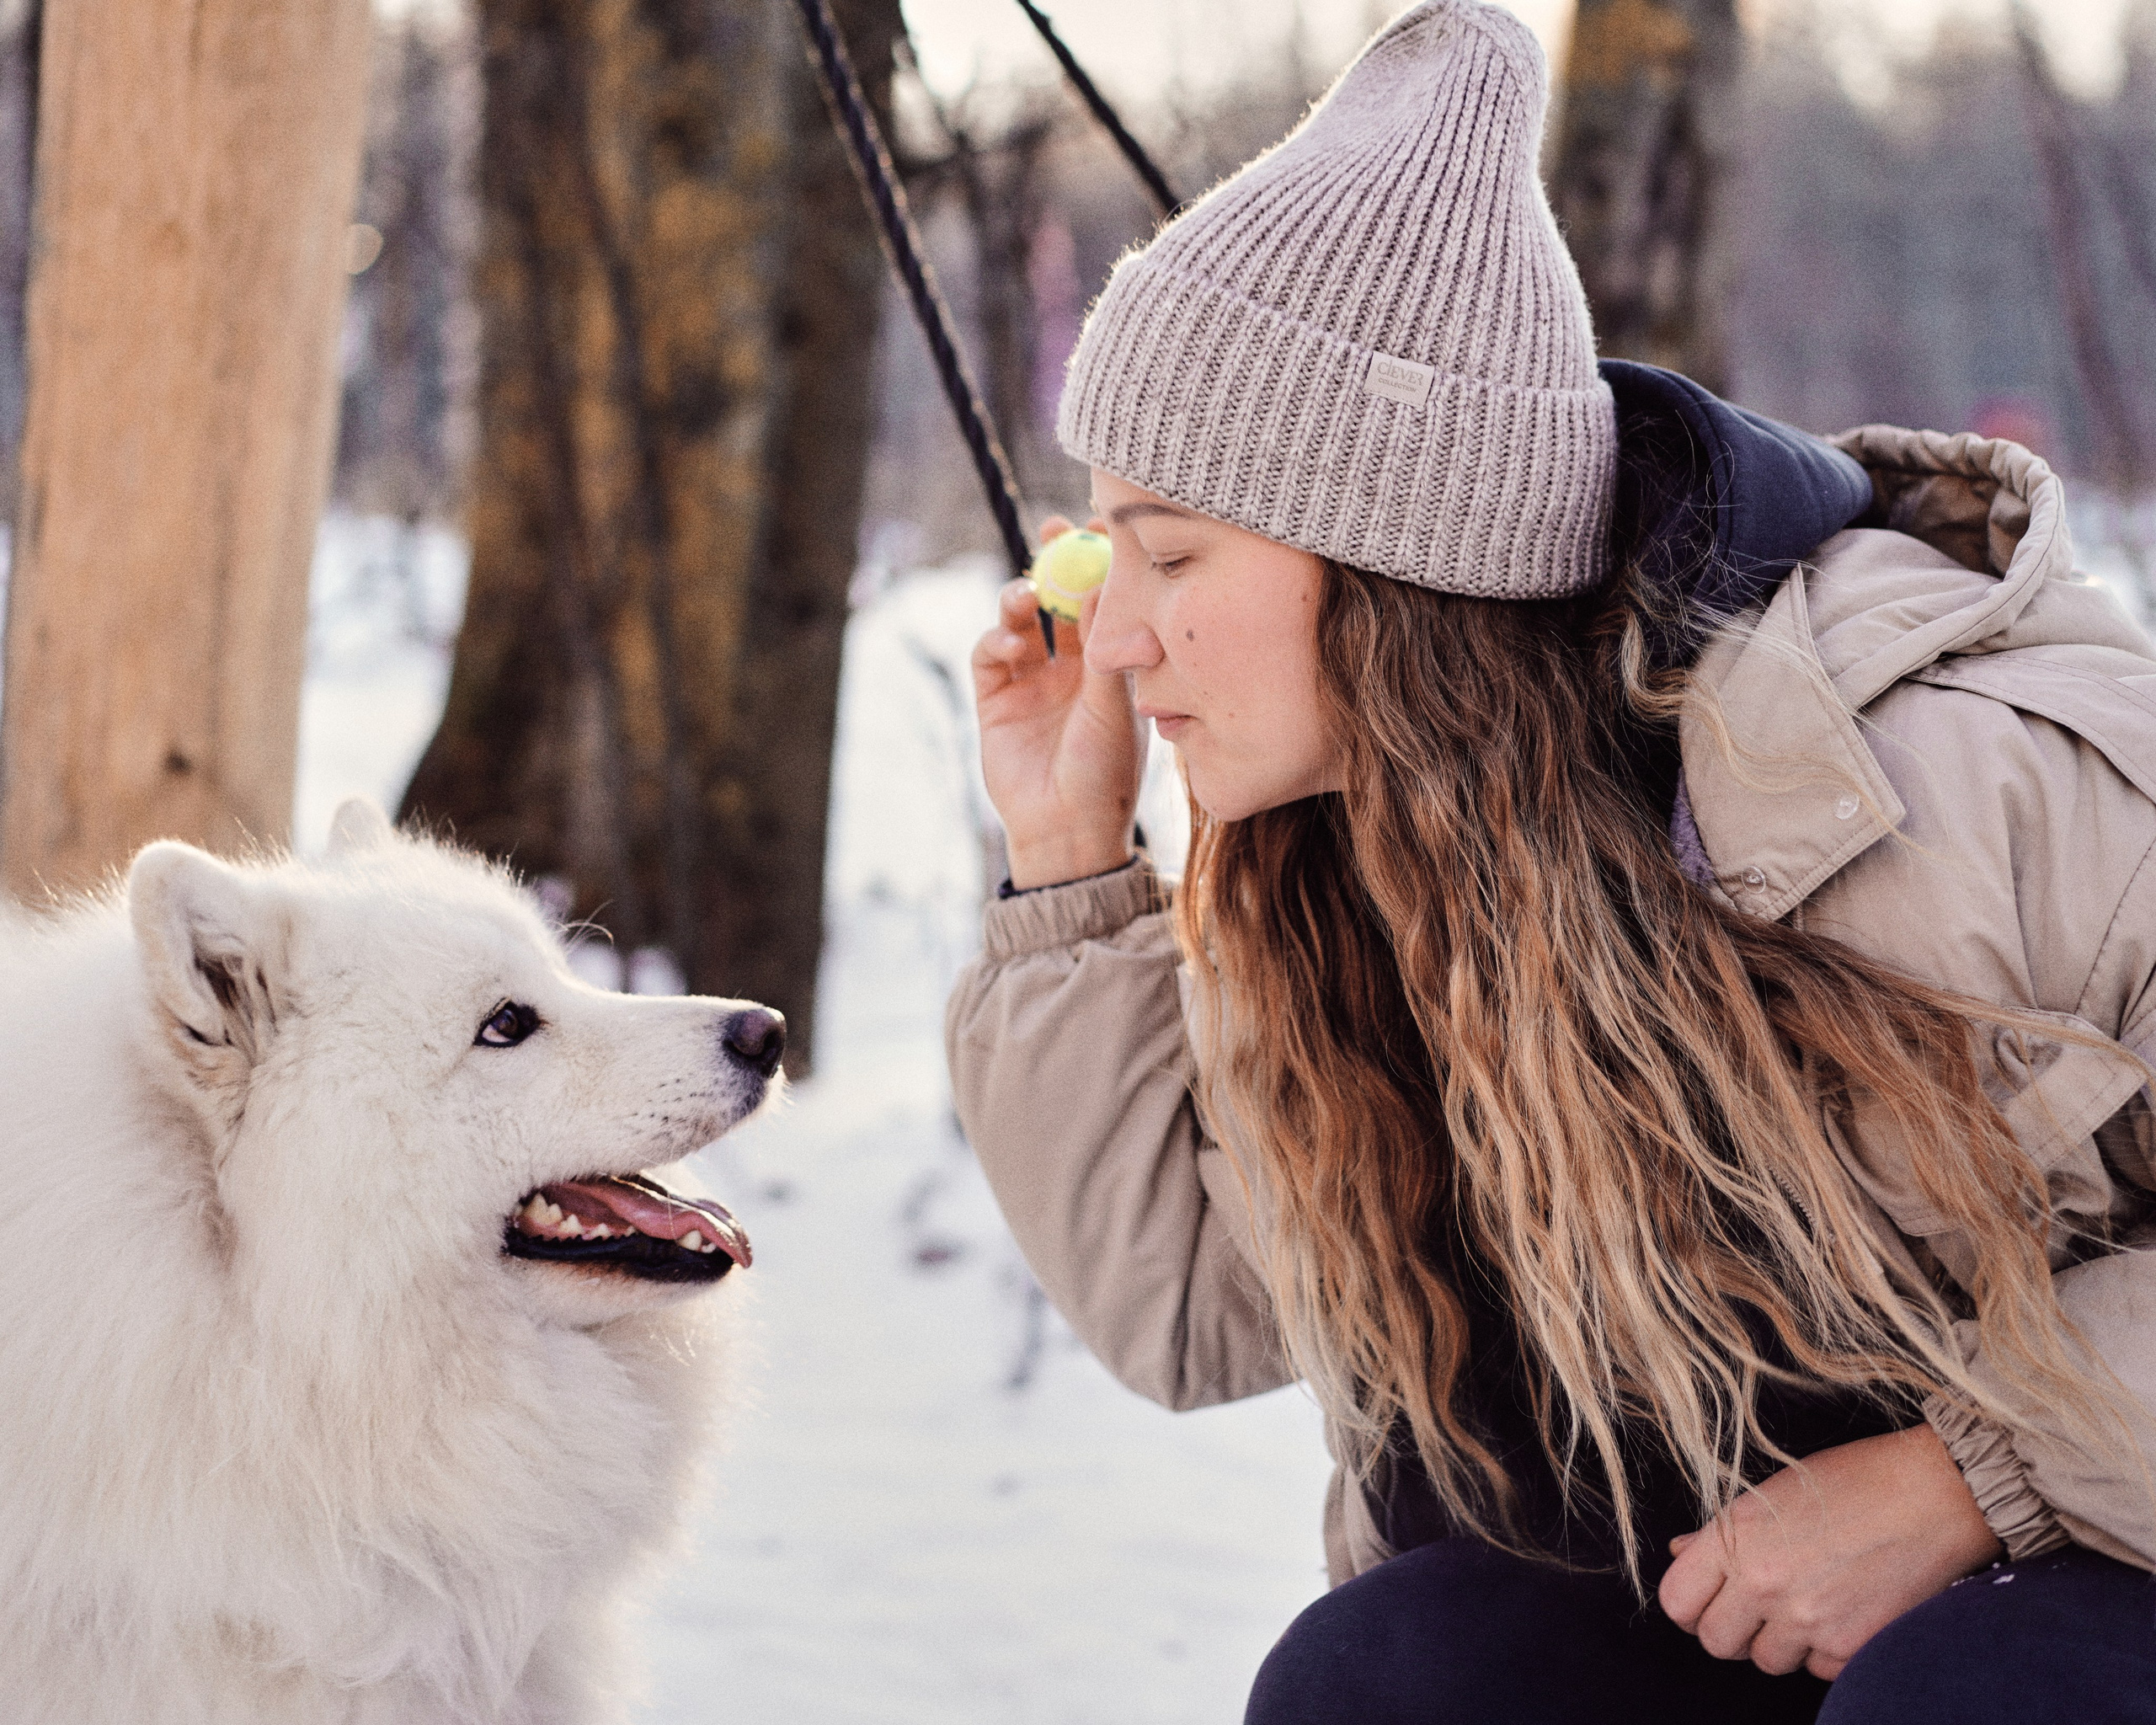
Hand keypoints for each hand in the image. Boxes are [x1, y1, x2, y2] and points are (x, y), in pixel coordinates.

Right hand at [971, 515, 1144, 888]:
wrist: (1065, 832)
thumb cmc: (1105, 776)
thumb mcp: (1114, 710)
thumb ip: (1105, 650)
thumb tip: (1107, 584)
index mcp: (1108, 666)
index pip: (1104, 601)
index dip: (1101, 562)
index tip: (1102, 527)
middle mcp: (1071, 668)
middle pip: (1059, 598)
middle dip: (1055, 560)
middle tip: (1052, 528)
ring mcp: (1032, 682)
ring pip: (1020, 620)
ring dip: (1019, 598)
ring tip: (1024, 596)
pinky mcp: (996, 700)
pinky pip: (990, 655)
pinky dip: (996, 639)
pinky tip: (1009, 644)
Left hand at [1658, 1424, 2003, 1680]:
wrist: (1933, 1495)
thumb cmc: (1854, 1481)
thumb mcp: (1773, 1492)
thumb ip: (1722, 1533)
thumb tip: (1680, 1552)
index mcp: (1734, 1538)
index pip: (1676, 1602)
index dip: (1691, 1603)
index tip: (1712, 1598)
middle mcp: (1762, 1583)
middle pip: (1715, 1642)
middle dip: (1734, 1629)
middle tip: (1762, 1606)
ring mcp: (1806, 1619)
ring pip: (1766, 1661)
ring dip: (1783, 1642)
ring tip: (1812, 1600)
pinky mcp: (1850, 1647)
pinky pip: (1818, 1670)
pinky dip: (1828, 1652)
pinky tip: (1847, 1612)